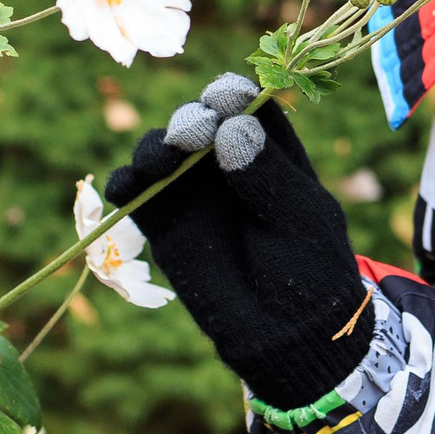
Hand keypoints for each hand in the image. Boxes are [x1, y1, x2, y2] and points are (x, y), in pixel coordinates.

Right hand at [103, 72, 374, 408]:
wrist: (288, 338)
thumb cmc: (310, 273)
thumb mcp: (301, 220)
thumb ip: (267, 175)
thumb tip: (230, 128)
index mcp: (270, 150)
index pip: (248, 105)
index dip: (233, 95)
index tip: (224, 99)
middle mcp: (225, 162)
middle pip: (199, 119)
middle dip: (192, 118)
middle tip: (193, 134)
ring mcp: (191, 191)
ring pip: (161, 149)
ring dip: (155, 146)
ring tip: (162, 161)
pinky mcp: (162, 222)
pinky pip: (134, 192)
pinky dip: (124, 182)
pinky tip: (127, 186)